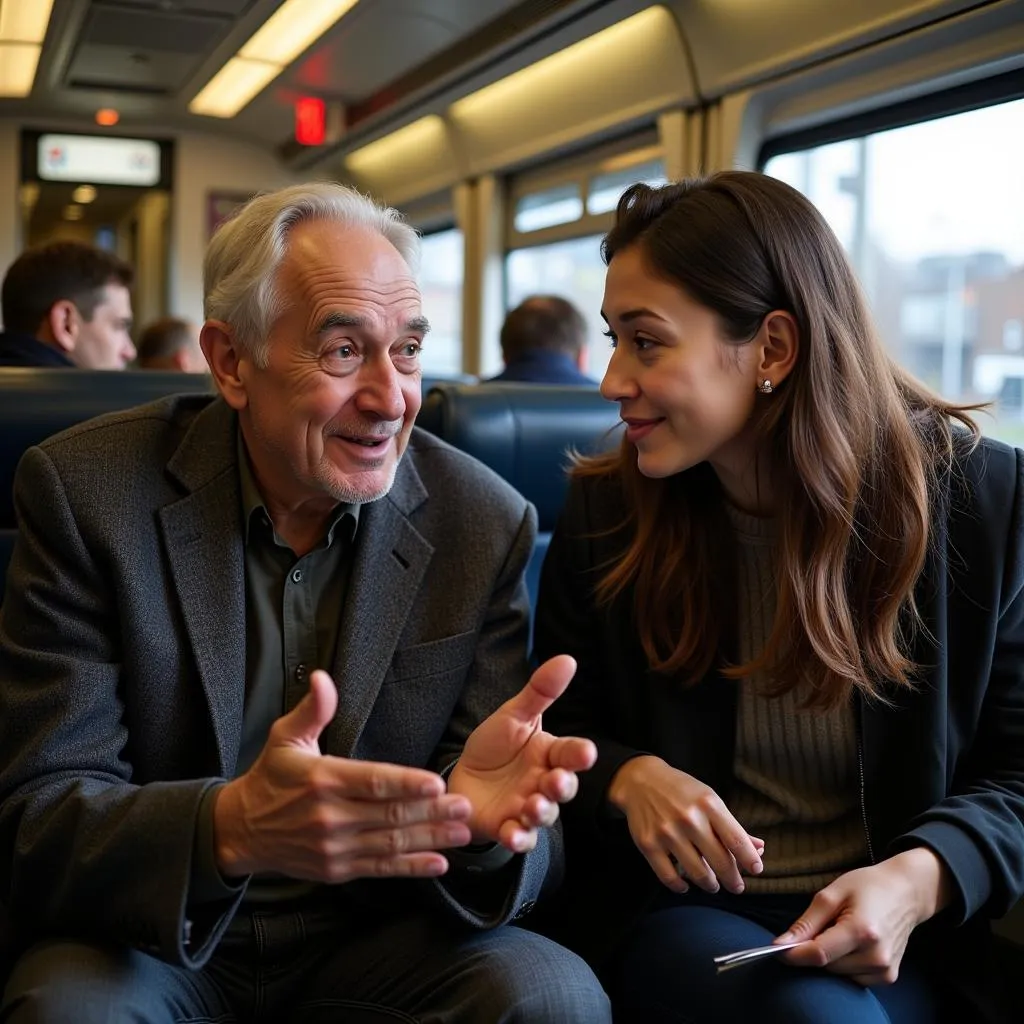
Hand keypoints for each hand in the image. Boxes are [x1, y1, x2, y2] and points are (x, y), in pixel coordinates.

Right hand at [212, 670, 472, 880]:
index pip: (372, 781)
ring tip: (462, 833)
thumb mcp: (285, 737)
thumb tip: (322, 677)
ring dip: (430, 839)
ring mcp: (334, 847)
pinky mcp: (337, 869)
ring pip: (390, 844)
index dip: (406, 783)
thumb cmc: (270, 777)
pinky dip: (411, 868)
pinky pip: (380, 868)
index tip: (436, 783)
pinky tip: (438, 863)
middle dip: (432, 813)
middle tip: (465, 808)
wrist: (240, 830)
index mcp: (323, 780)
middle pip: (389, 814)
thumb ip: (313, 709)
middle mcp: (330, 816)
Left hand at [447, 655, 597, 852]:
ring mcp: (527, 808)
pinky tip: (512, 834)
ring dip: (541, 813)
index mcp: (549, 754)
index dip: (579, 755)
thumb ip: (540, 691)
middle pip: (563, 787)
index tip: (586, 753)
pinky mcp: (507, 828)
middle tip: (556, 782)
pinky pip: (519, 837)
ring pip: (544, 814)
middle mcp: (544, 783)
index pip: (570, 753)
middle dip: (562, 786)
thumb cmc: (494, 746)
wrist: (462, 777)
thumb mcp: (513, 715)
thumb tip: (568, 658)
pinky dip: (518, 838)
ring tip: (533, 807)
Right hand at [607, 756, 763, 894]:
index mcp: (709, 804)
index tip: (756, 870)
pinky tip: (686, 884)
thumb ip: (732, 826)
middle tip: (736, 885)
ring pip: (698, 874)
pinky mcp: (649, 844)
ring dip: (710, 885)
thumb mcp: (709, 800)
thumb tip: (758, 849)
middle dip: (733, 880)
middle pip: (721, 862)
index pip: (737, 841)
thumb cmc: (680, 791)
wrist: (640, 781)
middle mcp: (689, 818)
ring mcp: (667, 833)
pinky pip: (670, 878)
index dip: (750, 861)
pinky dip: (681, 887)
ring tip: (712, 884)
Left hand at [776, 847, 952, 984]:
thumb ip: (806, 923)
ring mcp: (885, 970)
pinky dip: (843, 964)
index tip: (775, 949)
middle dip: (811, 951)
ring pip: (837, 974)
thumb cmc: (867, 886)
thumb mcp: (832, 894)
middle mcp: (876, 956)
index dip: (793, 954)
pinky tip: (851, 945)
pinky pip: (852, 978)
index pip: (818, 953)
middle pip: (826, 966)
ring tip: (839, 932)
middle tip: (819, 927)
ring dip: (828, 959)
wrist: (906, 892)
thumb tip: (780, 944)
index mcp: (861, 931)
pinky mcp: (888, 978)